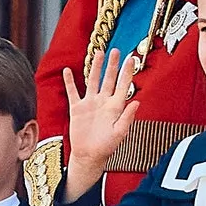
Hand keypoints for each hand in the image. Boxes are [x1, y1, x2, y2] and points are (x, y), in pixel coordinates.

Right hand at [63, 50, 139, 201]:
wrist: (89, 156)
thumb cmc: (106, 147)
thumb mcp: (119, 133)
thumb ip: (127, 117)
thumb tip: (136, 102)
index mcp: (115, 107)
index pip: (123, 85)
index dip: (127, 72)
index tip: (131, 59)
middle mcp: (103, 102)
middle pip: (109, 79)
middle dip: (113, 65)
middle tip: (117, 50)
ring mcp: (90, 103)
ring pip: (93, 81)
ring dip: (95, 68)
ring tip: (98, 53)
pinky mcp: (77, 108)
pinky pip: (73, 92)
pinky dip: (70, 81)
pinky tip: (68, 70)